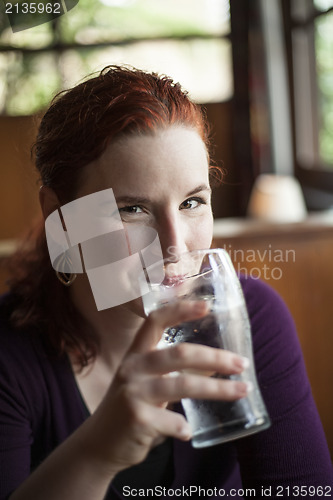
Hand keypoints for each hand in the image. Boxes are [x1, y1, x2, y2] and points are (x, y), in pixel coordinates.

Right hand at [84, 301, 248, 475]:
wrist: (98, 444)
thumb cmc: (131, 407)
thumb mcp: (146, 382)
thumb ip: (172, 371)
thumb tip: (214, 365)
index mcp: (136, 354)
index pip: (155, 321)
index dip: (180, 310)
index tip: (207, 306)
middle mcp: (133, 368)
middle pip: (179, 353)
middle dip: (215, 357)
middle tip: (242, 364)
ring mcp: (133, 393)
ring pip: (182, 385)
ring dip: (217, 389)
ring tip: (241, 392)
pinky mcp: (136, 419)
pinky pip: (172, 421)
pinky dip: (184, 427)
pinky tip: (188, 432)